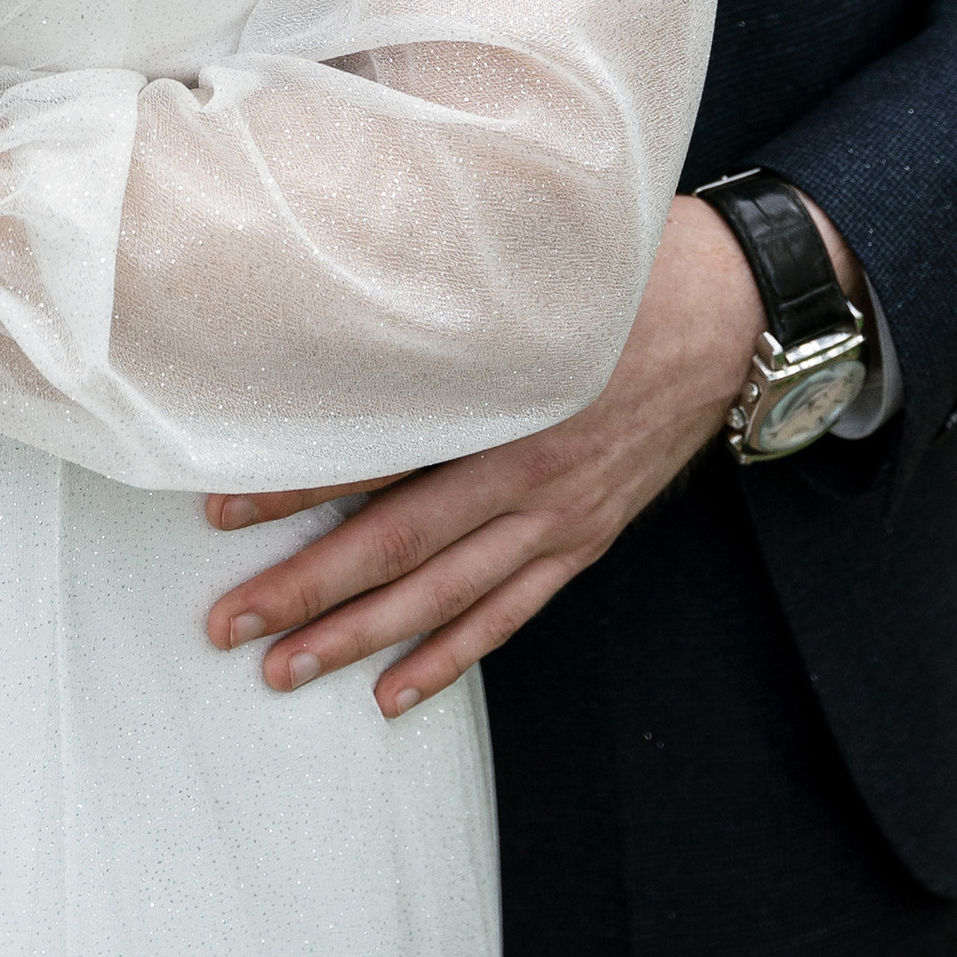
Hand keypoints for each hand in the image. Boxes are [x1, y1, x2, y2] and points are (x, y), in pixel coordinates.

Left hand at [200, 198, 766, 716]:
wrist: (733, 313)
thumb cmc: (625, 270)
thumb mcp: (537, 265)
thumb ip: (452, 289)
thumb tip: (350, 276)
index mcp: (508, 391)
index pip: (383, 451)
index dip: (300, 484)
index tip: (223, 506)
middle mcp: (531, 464)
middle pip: (401, 542)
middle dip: (309, 588)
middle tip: (228, 624)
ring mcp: (561, 513)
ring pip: (447, 593)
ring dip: (362, 636)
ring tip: (286, 669)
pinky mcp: (584, 536)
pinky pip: (510, 612)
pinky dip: (451, 655)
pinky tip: (395, 691)